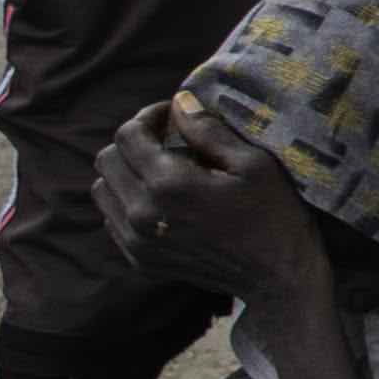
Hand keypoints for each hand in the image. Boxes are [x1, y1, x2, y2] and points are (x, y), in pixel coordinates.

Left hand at [91, 100, 327, 313]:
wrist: (277, 276)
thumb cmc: (274, 214)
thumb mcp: (253, 163)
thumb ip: (209, 130)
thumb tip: (179, 102)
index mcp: (169, 184)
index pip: (128, 135)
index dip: (147, 116)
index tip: (171, 115)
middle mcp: (143, 213)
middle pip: (107, 160)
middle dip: (132, 142)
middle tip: (165, 139)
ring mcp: (137, 241)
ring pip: (102, 190)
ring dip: (124, 172)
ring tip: (159, 170)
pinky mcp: (139, 260)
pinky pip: (112, 219)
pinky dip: (127, 202)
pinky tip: (161, 201)